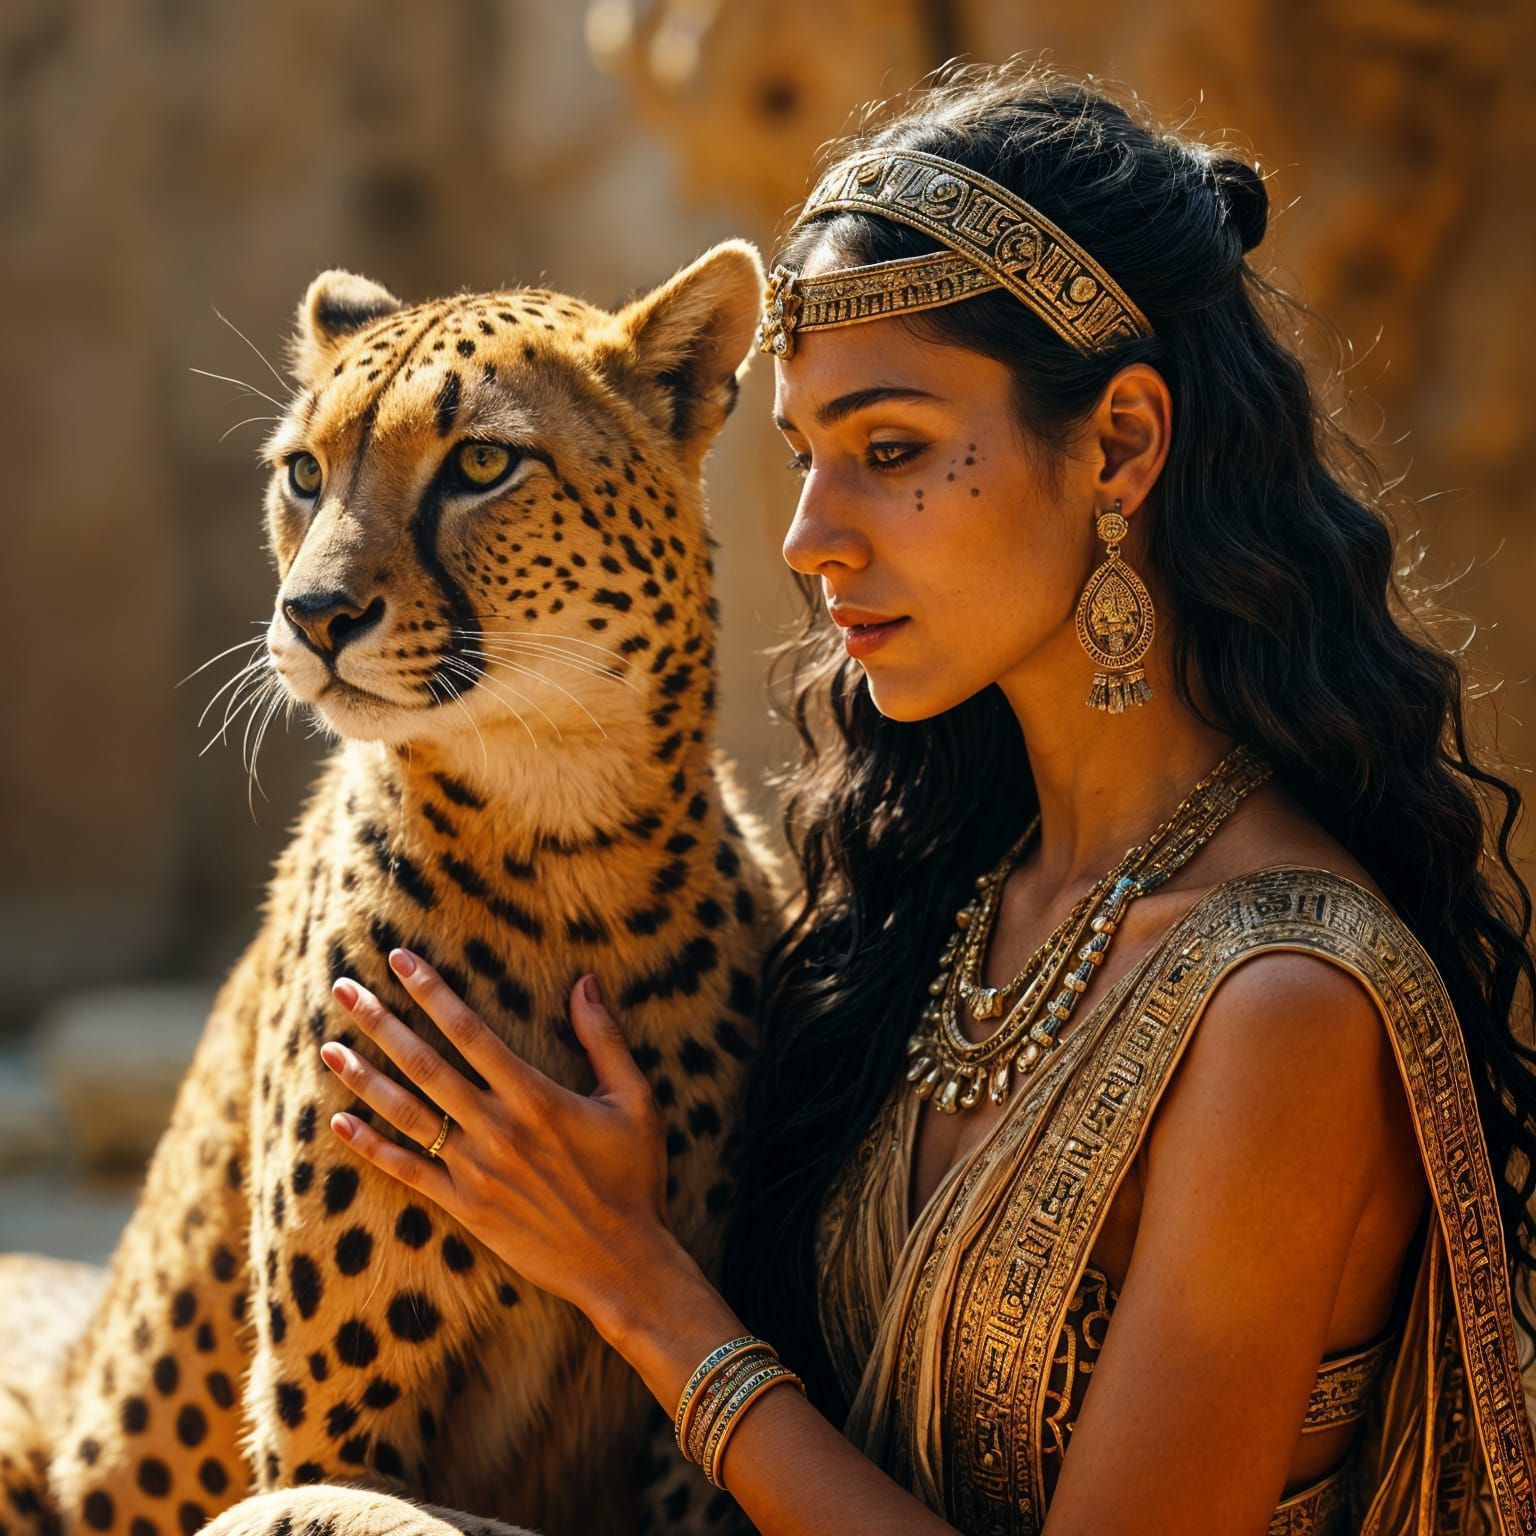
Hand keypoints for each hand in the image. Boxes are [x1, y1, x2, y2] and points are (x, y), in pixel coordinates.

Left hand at [319, 949, 675, 1326]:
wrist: (621, 1262)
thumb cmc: (634, 1176)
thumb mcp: (635, 1100)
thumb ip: (604, 1039)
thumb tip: (585, 982)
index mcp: (535, 1096)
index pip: (471, 1031)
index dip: (432, 992)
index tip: (400, 959)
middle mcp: (496, 1128)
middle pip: (425, 1064)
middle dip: (381, 1022)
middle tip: (344, 988)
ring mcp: (475, 1170)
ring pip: (407, 1114)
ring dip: (364, 1078)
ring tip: (329, 1046)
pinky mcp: (465, 1208)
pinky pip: (408, 1172)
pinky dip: (371, 1147)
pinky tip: (340, 1122)